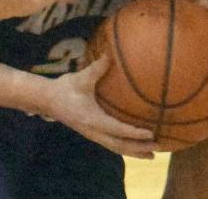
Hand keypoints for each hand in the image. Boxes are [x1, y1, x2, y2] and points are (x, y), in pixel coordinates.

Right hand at [44, 53, 158, 157]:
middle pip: (120, 146)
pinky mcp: (93, 134)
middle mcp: (94, 132)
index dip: (134, 133)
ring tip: (152, 154)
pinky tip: (135, 147)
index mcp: (93, 119)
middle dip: (140, 148)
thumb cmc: (65, 89)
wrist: (48, 100)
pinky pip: (112, 145)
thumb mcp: (81, 78)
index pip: (118, 130)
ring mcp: (93, 135)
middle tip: (159, 147)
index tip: (150, 132)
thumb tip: (111, 53)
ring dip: (135, 152)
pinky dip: (126, 148)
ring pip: (117, 148)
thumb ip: (97, 68)